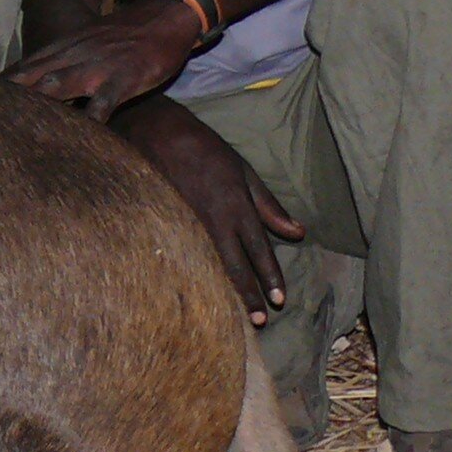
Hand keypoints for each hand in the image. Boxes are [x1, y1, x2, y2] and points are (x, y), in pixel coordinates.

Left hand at [8, 0, 207, 120]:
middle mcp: (72, 55)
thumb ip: (61, 62)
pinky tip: (82, 136)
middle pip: (31, 78)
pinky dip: (92, 117)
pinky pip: (104, 100)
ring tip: (16, 129)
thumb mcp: (85, 42)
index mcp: (62, 48)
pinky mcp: (124, 77)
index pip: (22, 68)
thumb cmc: (123, 35)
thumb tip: (36, 84)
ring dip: (37, 105)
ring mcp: (97, 66)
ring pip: (58, 85)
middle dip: (6, 98)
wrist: (165, 14)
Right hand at [110, 96, 302, 320]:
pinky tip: (197, 292)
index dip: (270, 275)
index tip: (279, 300)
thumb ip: (269, 204)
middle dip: (249, 293)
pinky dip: (194, 275)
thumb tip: (299, 232)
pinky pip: (183, 255)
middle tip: (261, 321)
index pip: (258, 248)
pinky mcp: (163, 222)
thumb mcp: (242, 170)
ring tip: (233, 316)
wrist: (153, 130)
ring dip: (223, 291)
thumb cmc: (203, 148)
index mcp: (236, 204)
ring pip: (209, 264)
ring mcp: (186, 222)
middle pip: (235, 264)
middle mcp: (213, 218)